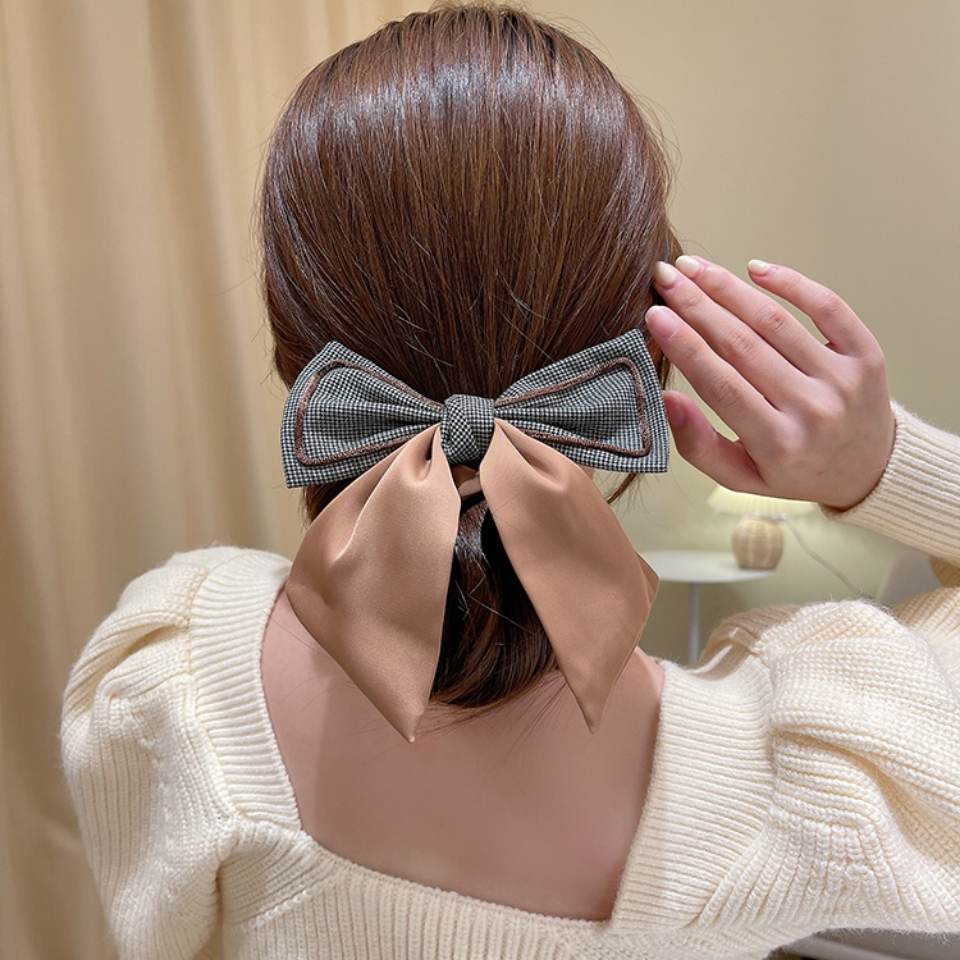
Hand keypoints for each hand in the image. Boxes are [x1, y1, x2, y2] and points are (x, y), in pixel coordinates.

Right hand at [645, 256, 895, 510]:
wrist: (868, 470)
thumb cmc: (792, 470)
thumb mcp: (739, 476)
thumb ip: (698, 445)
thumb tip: (667, 398)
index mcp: (777, 444)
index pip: (721, 385)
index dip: (685, 346)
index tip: (655, 315)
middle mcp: (812, 410)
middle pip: (743, 345)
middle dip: (697, 305)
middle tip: (665, 276)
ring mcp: (842, 379)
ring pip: (776, 322)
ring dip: (730, 288)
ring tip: (695, 267)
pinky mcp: (866, 355)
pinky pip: (828, 307)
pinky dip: (792, 282)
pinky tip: (755, 269)